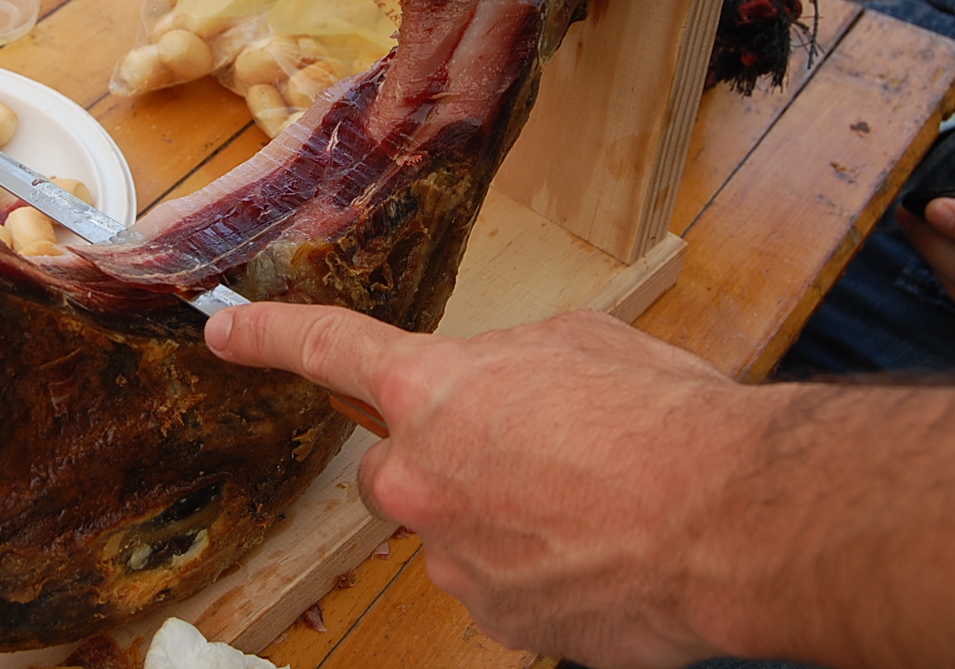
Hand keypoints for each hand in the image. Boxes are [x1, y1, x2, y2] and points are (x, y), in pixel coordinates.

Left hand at [203, 303, 755, 666]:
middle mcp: (418, 478)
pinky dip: (533, 568)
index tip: (224, 336)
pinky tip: (597, 550)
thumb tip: (503, 387)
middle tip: (522, 455)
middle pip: (391, 468)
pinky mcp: (492, 619)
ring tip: (587, 505)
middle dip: (436, 461)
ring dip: (495, 518)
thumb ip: (509, 365)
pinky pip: (496, 583)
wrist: (730, 519)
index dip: (268, 337)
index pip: (326, 349)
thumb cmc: (662, 417)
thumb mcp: (579, 345)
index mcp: (433, 391)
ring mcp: (450, 558)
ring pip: (451, 531)